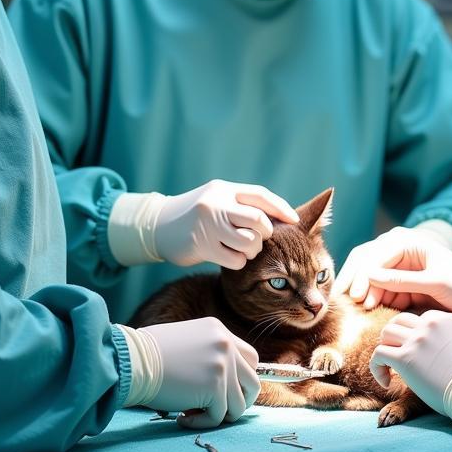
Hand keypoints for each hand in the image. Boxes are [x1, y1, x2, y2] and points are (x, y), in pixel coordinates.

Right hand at [109, 180, 298, 269]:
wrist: (157, 226)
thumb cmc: (195, 215)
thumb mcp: (216, 200)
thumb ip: (240, 204)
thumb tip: (278, 218)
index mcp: (224, 189)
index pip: (260, 196)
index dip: (281, 209)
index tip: (294, 222)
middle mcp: (216, 203)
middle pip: (258, 220)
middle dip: (266, 234)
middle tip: (261, 241)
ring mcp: (208, 224)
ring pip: (249, 241)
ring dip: (252, 250)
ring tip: (244, 250)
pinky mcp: (202, 245)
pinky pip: (235, 259)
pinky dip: (239, 262)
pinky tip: (230, 258)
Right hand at [135, 317, 260, 428]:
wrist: (132, 361)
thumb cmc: (148, 356)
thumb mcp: (186, 342)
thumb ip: (208, 354)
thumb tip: (221, 380)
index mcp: (218, 331)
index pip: (250, 358)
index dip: (241, 380)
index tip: (225, 393)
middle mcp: (226, 345)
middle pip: (253, 382)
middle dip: (239, 401)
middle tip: (216, 409)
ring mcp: (223, 365)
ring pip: (238, 405)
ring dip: (217, 415)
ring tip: (191, 413)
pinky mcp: (215, 387)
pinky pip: (219, 416)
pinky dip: (201, 422)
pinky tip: (181, 417)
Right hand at [333, 226, 451, 311]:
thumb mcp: (435, 283)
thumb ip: (402, 280)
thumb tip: (367, 274)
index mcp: (410, 242)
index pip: (375, 254)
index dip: (362, 273)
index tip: (355, 295)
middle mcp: (401, 252)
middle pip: (367, 262)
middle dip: (356, 280)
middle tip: (348, 302)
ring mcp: (402, 270)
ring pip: (371, 278)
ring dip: (365, 292)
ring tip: (363, 310)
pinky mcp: (404, 288)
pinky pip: (382, 292)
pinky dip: (375, 300)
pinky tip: (371, 311)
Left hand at [370, 311, 451, 426]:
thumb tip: (439, 344)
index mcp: (450, 318)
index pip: (423, 318)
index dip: (416, 334)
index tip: (419, 353)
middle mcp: (432, 323)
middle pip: (401, 320)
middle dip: (396, 336)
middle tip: (398, 354)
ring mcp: (417, 339)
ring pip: (386, 332)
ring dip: (385, 348)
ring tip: (390, 366)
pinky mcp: (405, 357)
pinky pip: (378, 354)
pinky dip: (377, 367)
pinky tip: (386, 382)